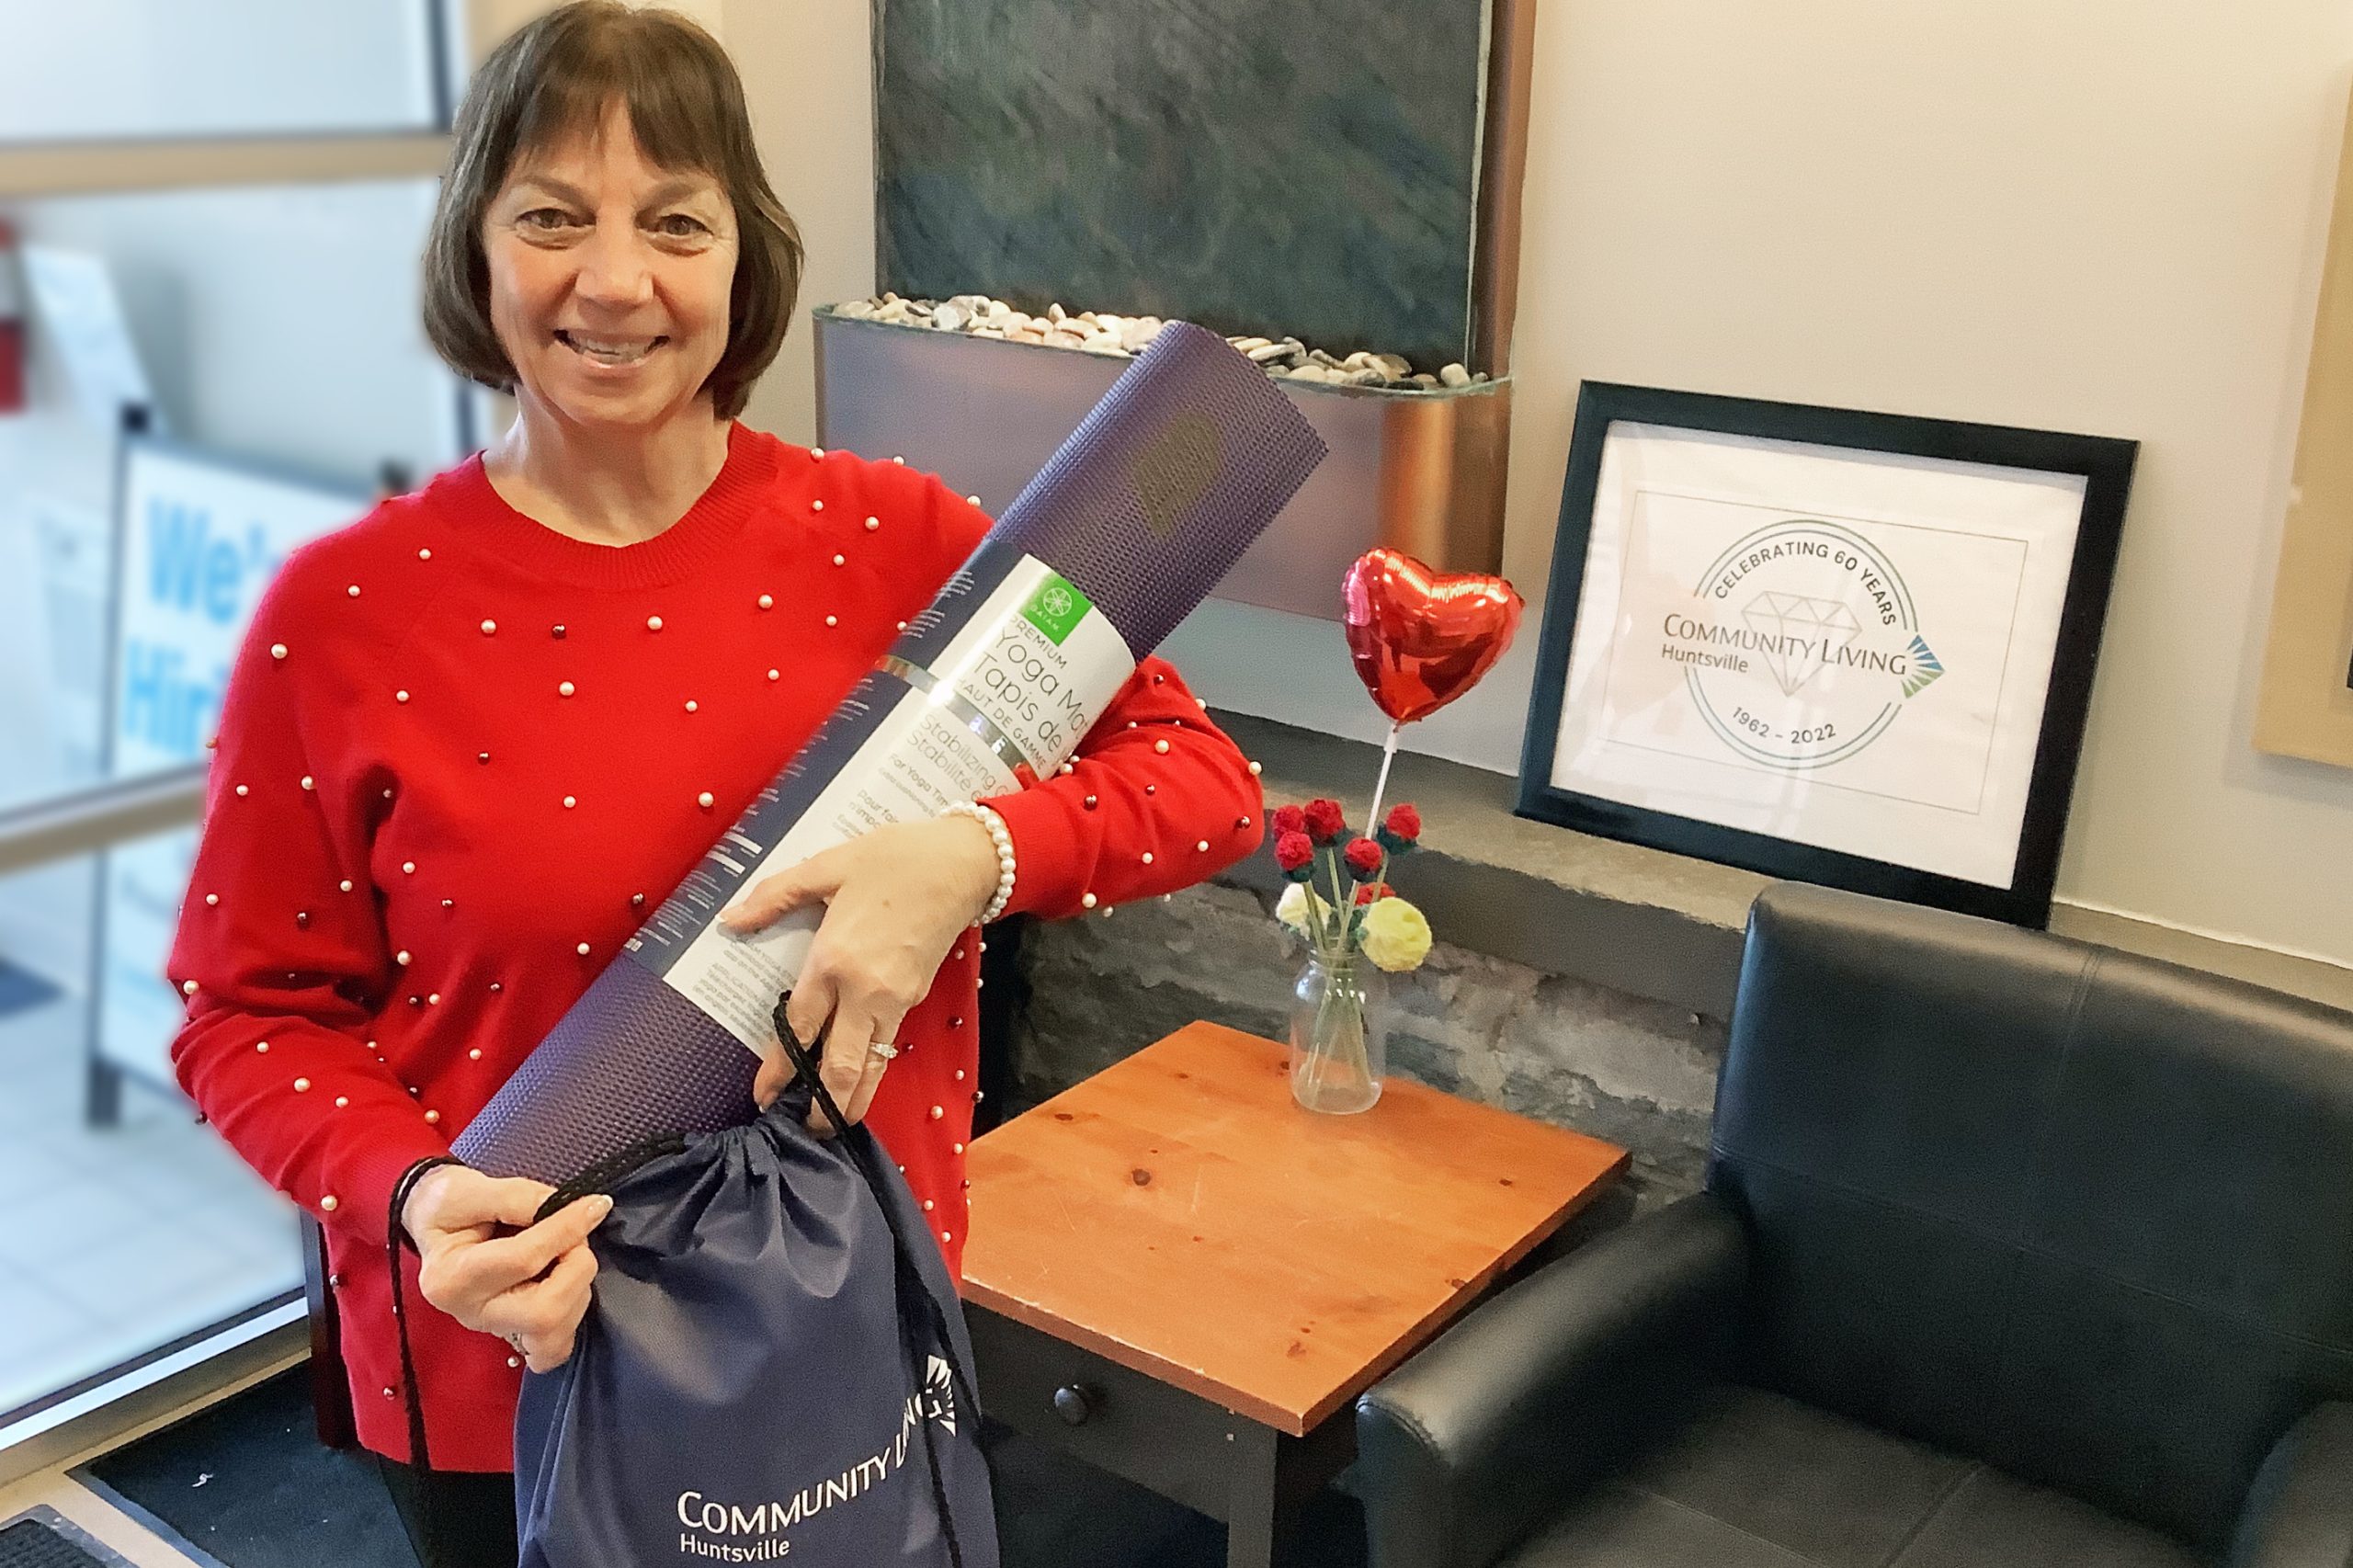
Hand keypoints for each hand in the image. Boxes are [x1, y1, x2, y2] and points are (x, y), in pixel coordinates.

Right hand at [401, 1163, 610, 1372]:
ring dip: (578, 1286)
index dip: (567, 1229)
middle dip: (576, 1269)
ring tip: (565, 1254)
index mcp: (451, 1278)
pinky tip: (566, 1285)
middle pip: (544, 1312)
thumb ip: (518, 1198)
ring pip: (556, 1331)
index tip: (594, 1205)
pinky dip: (572, 1316)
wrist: (436, 1223)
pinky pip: (556, 1347)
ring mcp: (493, 1331)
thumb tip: (567, 1207)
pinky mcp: (515, 1337)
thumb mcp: (469, 1188)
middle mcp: (471, 1314)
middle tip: (575, 1237)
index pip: (523, 1260)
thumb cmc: (448, 1206)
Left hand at [718, 815, 997, 1133]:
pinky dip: (872, 1072)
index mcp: (834, 959)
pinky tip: (860, 1079)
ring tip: (834, 1125)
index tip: (763, 1096)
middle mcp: (864, 991)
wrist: (960, 863)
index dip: (780, 1068)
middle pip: (840, 1064)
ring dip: (853, 1099)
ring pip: (872, 1066)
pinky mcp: (915, 998)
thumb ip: (775, 895)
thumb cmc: (893, 859)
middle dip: (823, 1104)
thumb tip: (730, 919)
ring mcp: (895, 1000)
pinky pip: (887, 1046)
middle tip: (804, 1130)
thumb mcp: (828, 866)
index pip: (800, 1027)